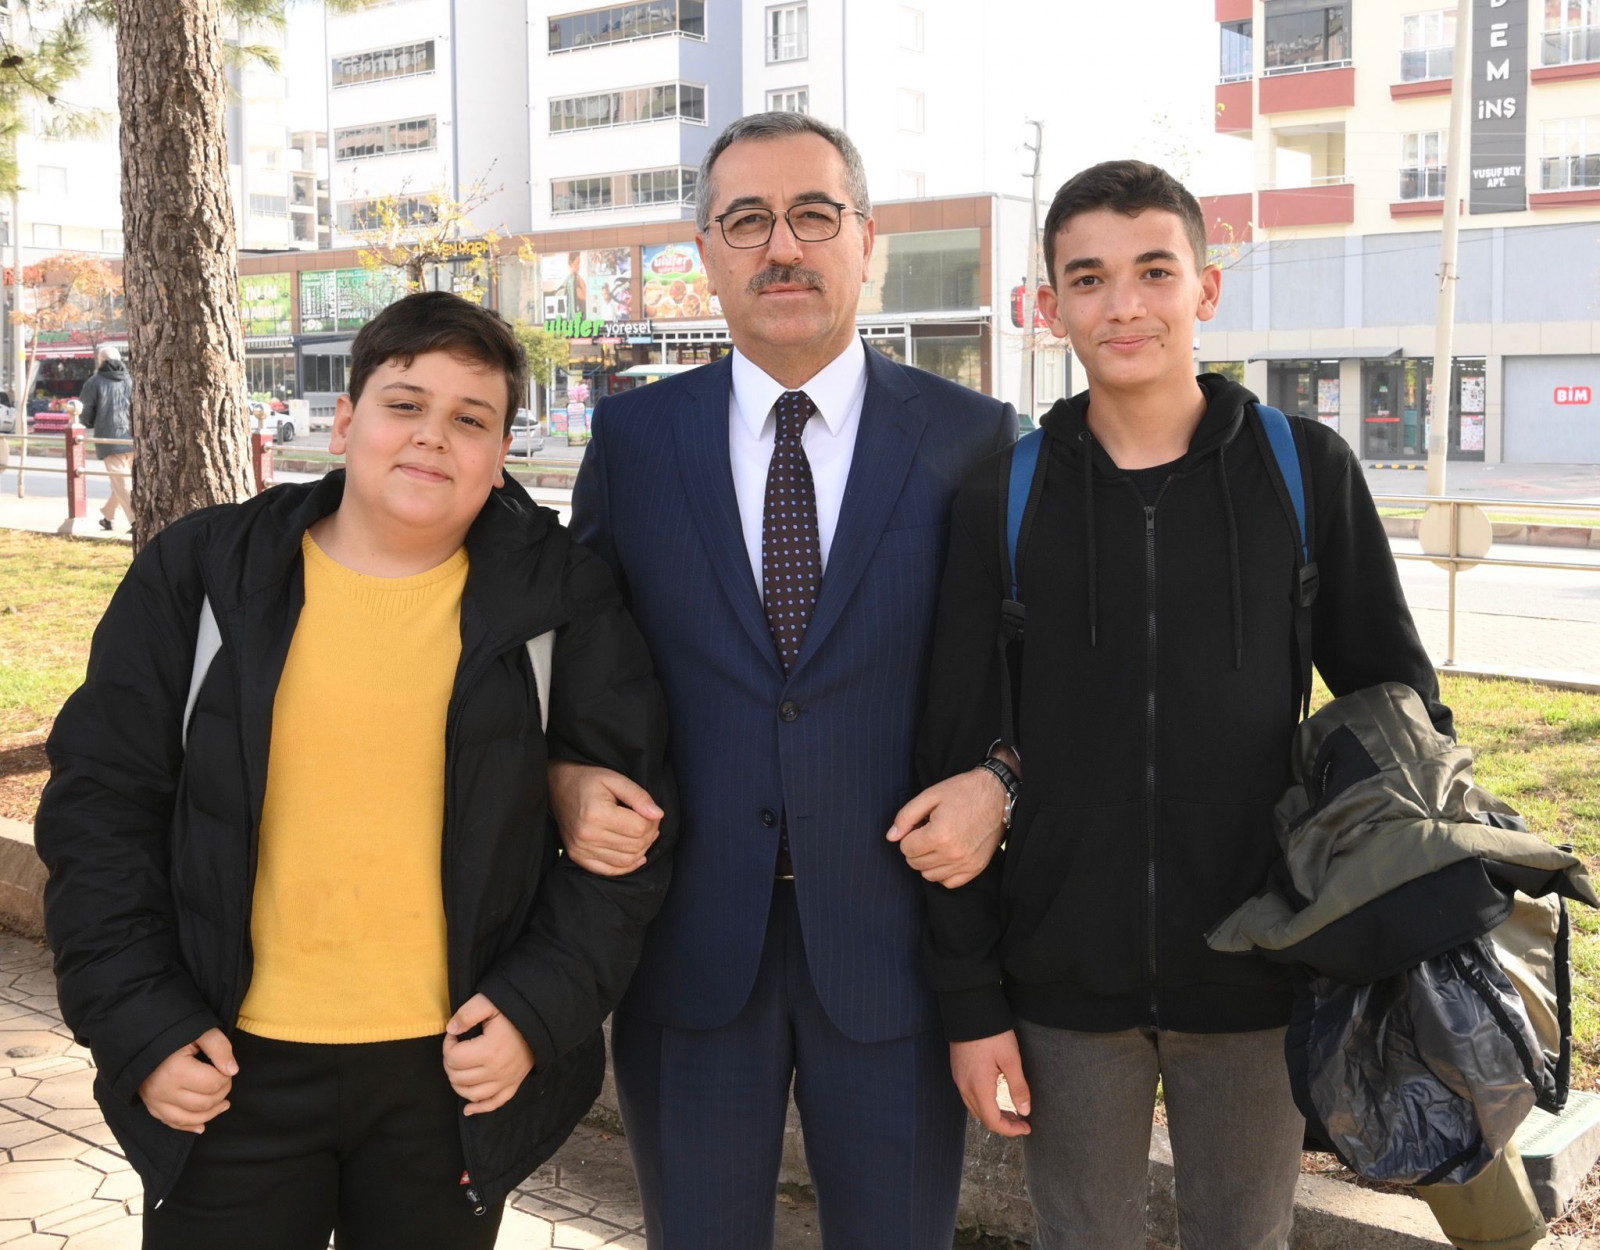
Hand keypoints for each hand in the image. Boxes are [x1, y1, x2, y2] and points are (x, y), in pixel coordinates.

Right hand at [137, 1028, 236, 1132]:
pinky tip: (202, 1126)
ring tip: (224, 1104)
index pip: (213, 1083)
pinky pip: (172, 1123)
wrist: (140, 1038)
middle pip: (204, 1103)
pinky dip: (189, 1126)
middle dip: (222, 1093)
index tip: (226, 1067)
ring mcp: (155, 1102)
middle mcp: (163, 1091)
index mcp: (176, 1070)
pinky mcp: (151, 1106)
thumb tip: (233, 1070)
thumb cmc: (173, 1032)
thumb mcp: (200, 1032)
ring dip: (211, 1113)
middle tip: (224, 1079)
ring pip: (190, 1118)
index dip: (226, 1077)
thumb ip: (219, 1048)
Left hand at [443, 994, 534, 1115]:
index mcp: (488, 1051)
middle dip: (449, 1062)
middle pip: (458, 1077)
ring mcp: (505, 1081)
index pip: (453, 1057)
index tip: (454, 1034)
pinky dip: (478, 1108)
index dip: (448, 1044)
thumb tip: (450, 1030)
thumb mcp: (489, 1003)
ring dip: (457, 1083)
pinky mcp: (513, 1085)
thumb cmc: (513, 1011)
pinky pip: (493, 1104)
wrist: (541, 1022)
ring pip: (470, 1094)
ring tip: (458, 1068)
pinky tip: (468, 1109)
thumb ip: (467, 1014)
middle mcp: (496, 1071)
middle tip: (455, 1048)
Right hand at [548, 760, 662, 875]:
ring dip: (641, 850)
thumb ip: (638, 796)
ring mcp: (581, 849)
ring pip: (626, 861)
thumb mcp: (615, 779)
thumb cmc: (588, 781)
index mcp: (597, 814)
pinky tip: (635, 855)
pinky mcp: (578, 857)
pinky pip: (610, 870)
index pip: (640, 828)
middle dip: (650, 835)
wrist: (557, 787)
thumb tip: (658, 814)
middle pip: (635, 846)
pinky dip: (627, 866)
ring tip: (641, 835)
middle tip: (649, 823)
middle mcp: (587, 835)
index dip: (653, 821)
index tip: (651, 812)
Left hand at [887, 768, 1006, 887]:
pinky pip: (949, 883)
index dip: (908, 835)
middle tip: (927, 832)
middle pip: (915, 863)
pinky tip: (946, 855)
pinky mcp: (976, 868)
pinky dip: (943, 872)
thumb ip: (906, 816)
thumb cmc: (962, 791)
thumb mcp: (930, 795)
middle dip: (915, 848)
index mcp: (939, 835)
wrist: (997, 794)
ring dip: (927, 861)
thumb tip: (891, 836)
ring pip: (929, 875)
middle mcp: (952, 853)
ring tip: (938, 842)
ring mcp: (965, 863)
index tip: (919, 825)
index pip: (905, 848)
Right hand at [950, 1031, 1031, 1136]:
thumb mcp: (1011, 1059)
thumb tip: (1025, 1111)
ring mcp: (959, 1078)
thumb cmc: (992, 1034)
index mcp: (978, 1087)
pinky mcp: (957, 1070)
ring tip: (1010, 1110)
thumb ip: (1018, 1087)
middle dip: (1002, 1123)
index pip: (993, 1122)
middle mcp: (965, 1087)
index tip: (1026, 1128)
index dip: (1010, 1130)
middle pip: (982, 1117)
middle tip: (1021, 1120)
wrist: (969, 1011)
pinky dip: (983, 1102)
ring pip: (974, 1107)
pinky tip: (994, 1094)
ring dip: (992, 1113)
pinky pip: (968, 1095)